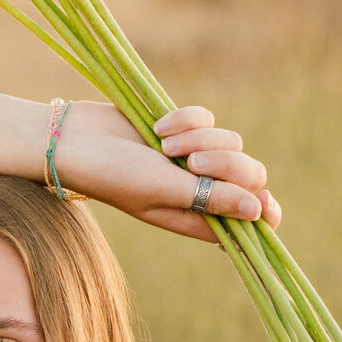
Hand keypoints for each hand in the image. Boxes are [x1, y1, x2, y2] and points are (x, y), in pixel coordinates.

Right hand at [58, 101, 280, 243]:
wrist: (74, 140)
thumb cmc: (113, 174)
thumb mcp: (164, 189)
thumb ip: (212, 199)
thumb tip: (259, 212)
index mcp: (196, 217)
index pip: (248, 222)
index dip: (264, 213)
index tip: (267, 201)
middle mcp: (198, 190)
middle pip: (247, 177)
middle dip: (228, 166)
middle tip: (193, 163)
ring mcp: (190, 159)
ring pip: (230, 143)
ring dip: (199, 139)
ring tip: (163, 144)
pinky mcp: (182, 130)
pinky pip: (206, 119)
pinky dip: (186, 120)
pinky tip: (157, 126)